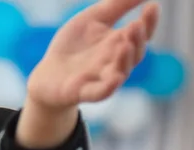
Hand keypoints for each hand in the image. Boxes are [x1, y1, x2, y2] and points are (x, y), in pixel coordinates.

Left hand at [28, 0, 159, 107]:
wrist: (47, 75)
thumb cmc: (73, 46)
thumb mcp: (92, 19)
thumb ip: (116, 5)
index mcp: (119, 43)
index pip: (141, 33)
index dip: (149, 21)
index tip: (152, 6)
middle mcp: (115, 62)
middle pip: (135, 54)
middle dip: (137, 40)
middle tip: (136, 25)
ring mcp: (101, 78)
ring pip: (121, 73)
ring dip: (125, 60)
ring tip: (125, 44)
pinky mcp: (84, 92)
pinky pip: (101, 92)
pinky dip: (109, 87)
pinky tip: (115, 79)